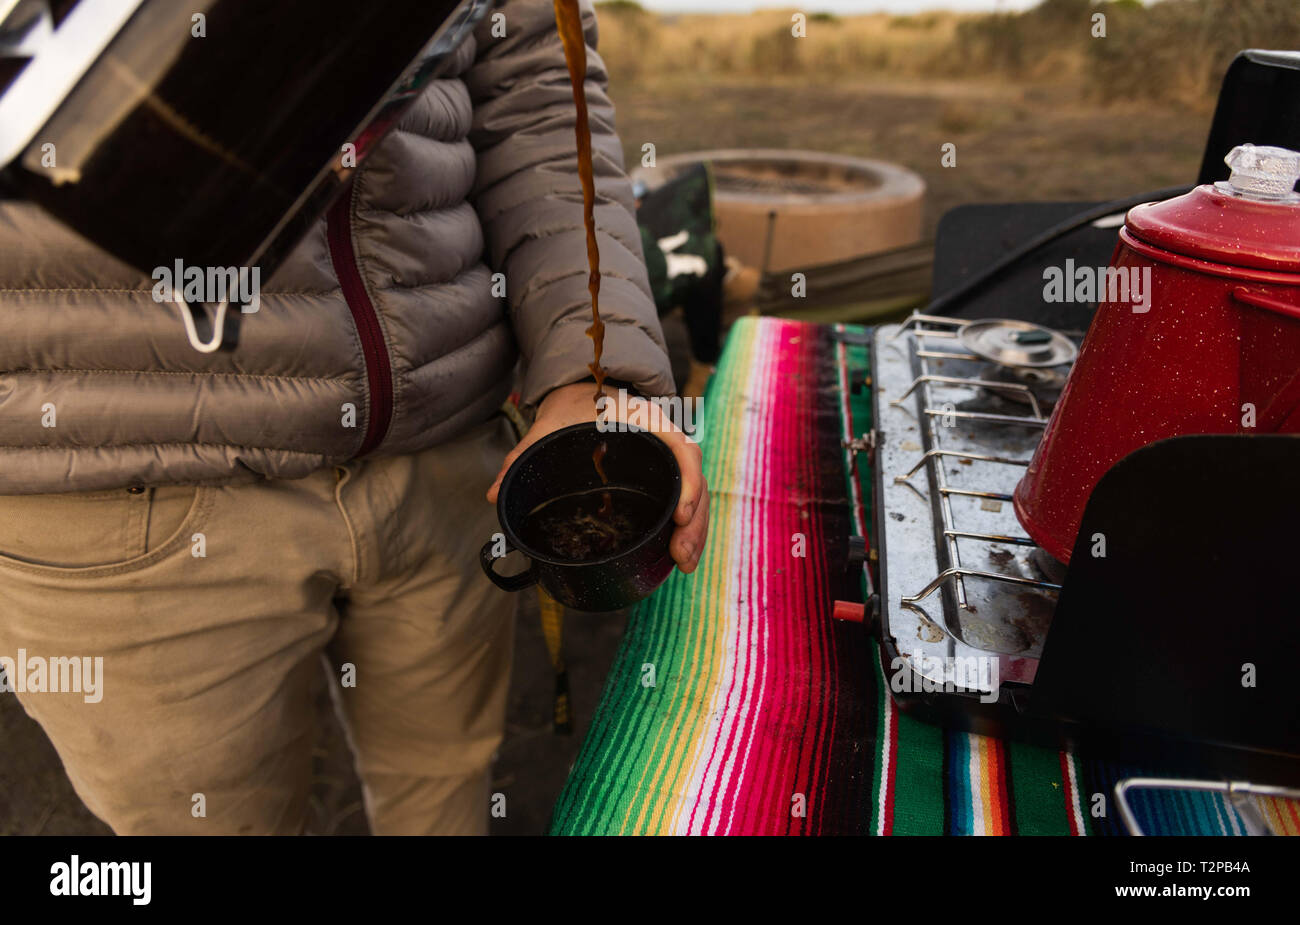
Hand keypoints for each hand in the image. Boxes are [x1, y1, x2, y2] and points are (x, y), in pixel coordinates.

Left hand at [487, 382, 708, 573]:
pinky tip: (679, 556)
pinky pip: (684, 503)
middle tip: (680, 555)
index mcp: (648, 421)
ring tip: (683, 564)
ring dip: (694, 531)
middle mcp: (666, 442)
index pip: (682, 450)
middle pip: (694, 482)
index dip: (687, 482)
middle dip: (693, 522)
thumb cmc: (574, 404)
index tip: (678, 514)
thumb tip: (493, 494)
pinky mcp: (663, 479)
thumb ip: (523, 455)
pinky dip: (685, 528)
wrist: (586, 388)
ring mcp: (668, 461)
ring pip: (694, 497)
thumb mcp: (549, 425)